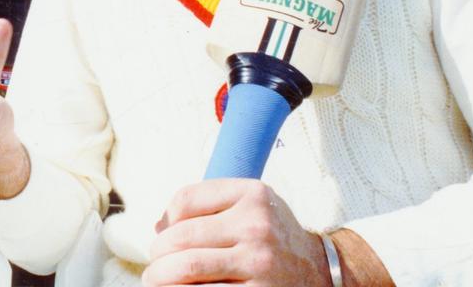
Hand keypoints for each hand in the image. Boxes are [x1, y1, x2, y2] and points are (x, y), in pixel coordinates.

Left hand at [143, 179, 328, 286]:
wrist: (318, 269)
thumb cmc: (272, 235)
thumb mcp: (249, 204)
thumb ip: (206, 205)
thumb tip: (157, 227)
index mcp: (252, 194)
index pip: (185, 201)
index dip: (165, 220)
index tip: (163, 234)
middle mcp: (257, 226)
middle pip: (180, 237)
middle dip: (157, 255)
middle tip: (154, 266)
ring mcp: (259, 262)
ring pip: (187, 268)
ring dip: (161, 277)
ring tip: (157, 280)